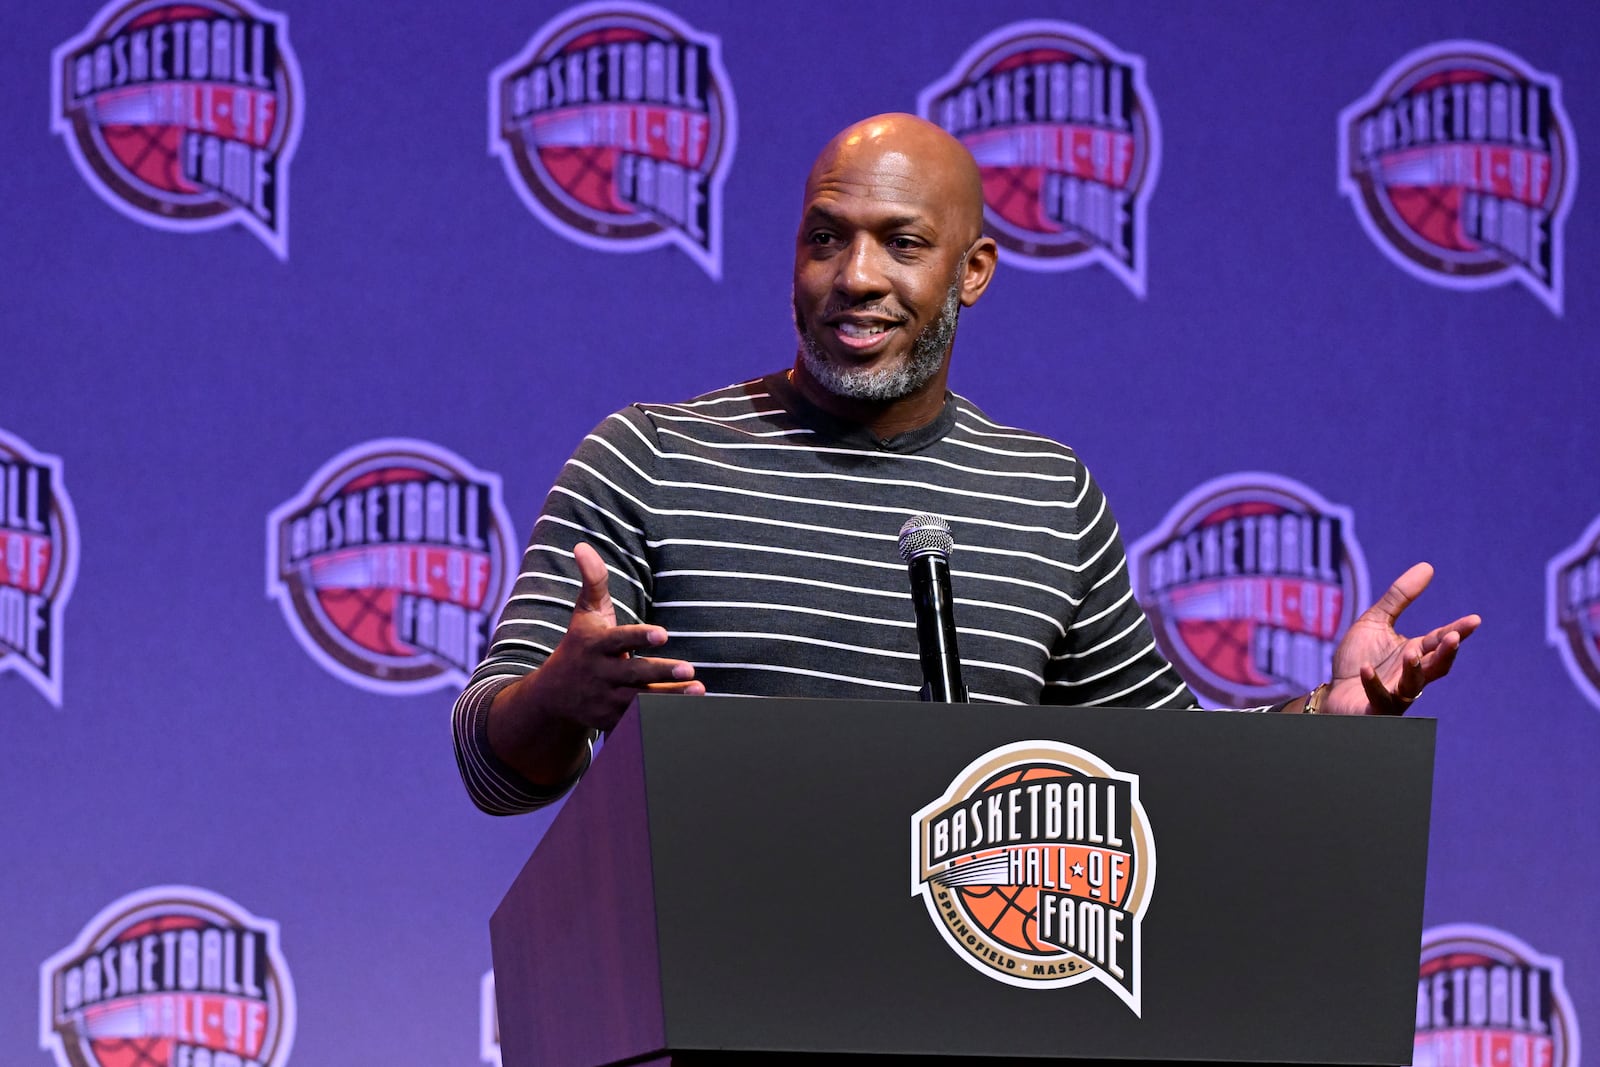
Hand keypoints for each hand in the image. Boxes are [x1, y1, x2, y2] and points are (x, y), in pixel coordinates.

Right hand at [528, 542, 704, 732]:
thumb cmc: (580, 645)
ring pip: (641, 699)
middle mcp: (601, 673)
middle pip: (634, 673)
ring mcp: (607, 699)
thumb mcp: (585, 613)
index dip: (640, 637)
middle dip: (661, 671)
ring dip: (671, 696)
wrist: (554, 696)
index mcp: (596, 645)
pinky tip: (689, 711)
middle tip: (689, 667)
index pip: (619, 640)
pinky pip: (640, 720)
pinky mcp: (614, 720)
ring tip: (698, 689)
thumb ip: (593, 581)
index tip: (663, 633)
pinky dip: (660, 717)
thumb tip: (582, 545)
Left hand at [1321, 562, 1479, 714]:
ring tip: (1411, 653)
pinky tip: (1366, 669)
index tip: (1474, 620)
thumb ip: (1399, 598)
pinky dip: (1373, 684)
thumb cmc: (1358, 657)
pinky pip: (1378, 698)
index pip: (1438, 642)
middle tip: (1452, 637)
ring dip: (1413, 670)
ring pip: (1412, 686)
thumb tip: (1428, 566)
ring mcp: (1394, 695)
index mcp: (1414, 653)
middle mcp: (1410, 675)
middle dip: (1445, 653)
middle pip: (1435, 666)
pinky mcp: (1374, 709)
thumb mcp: (1375, 622)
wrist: (1334, 692)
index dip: (1456, 632)